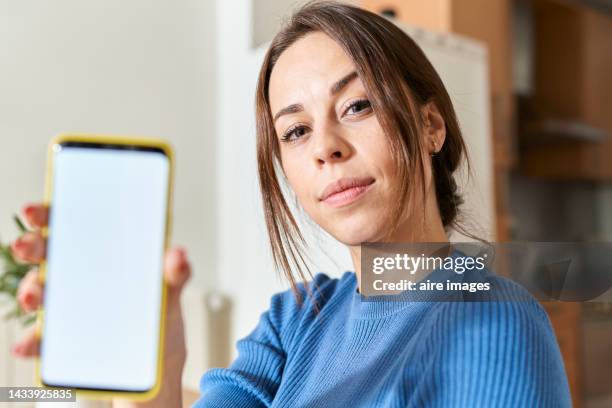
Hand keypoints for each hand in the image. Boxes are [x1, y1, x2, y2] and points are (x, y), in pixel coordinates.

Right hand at [10, 203, 191, 406]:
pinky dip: (32, 341)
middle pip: (45, 254)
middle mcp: (77, 275)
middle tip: (29, 247)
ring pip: (39, 293)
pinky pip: (41, 339)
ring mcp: (67, 307)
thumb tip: (179, 256)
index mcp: (101, 253)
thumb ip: (175, 273)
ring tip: (38, 297)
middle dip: (32, 246)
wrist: (160, 358)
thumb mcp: (170, 290)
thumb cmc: (159, 312)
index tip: (36, 209)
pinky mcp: (63, 341)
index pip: (68, 224)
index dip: (47, 214)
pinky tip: (30, 344)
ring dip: (31, 292)